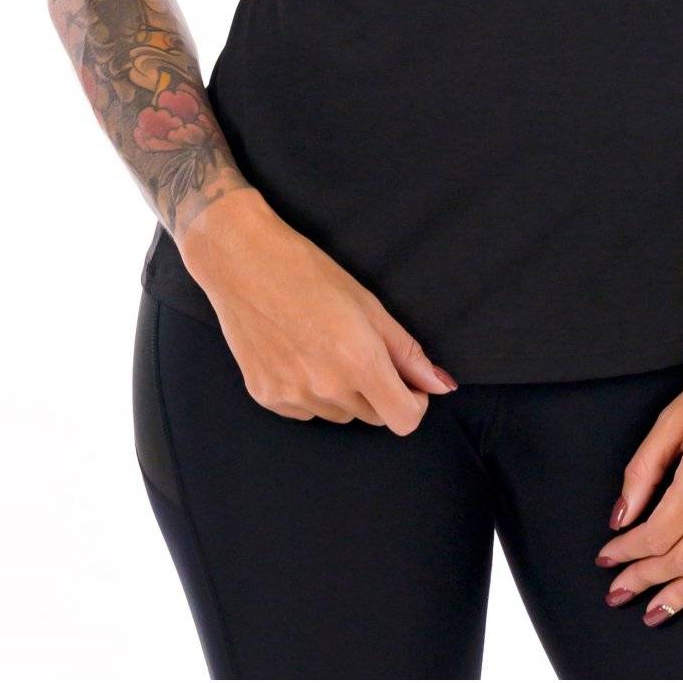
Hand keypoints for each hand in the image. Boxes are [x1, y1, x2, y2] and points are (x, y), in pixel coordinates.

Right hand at [178, 186, 457, 434]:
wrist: (242, 262)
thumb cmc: (308, 272)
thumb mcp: (369, 304)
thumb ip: (407, 352)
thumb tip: (441, 386)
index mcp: (359, 362)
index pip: (404, 420)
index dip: (414, 403)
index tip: (409, 383)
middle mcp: (327, 387)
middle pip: (373, 417)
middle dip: (379, 391)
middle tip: (360, 348)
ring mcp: (293, 396)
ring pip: (339, 415)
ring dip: (343, 393)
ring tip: (324, 345)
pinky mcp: (267, 398)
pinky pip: (306, 411)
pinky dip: (310, 393)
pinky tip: (298, 354)